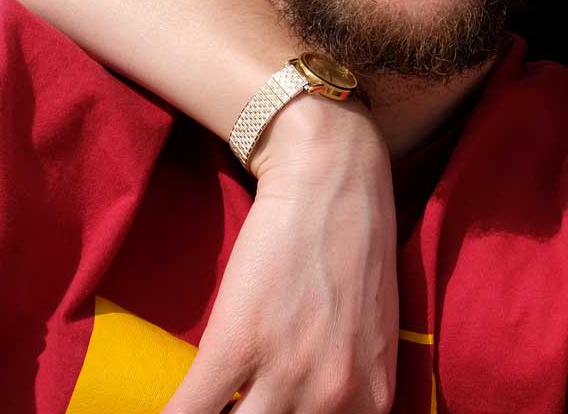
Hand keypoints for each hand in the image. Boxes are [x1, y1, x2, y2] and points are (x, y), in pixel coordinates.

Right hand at [163, 100, 398, 413]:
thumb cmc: (353, 249)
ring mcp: (287, 373)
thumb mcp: (373, 336)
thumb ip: (352, 387)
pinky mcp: (238, 344)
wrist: (331, 177)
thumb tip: (317, 411)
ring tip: (195, 411)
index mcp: (371, 399)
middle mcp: (334, 397)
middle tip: (231, 412)